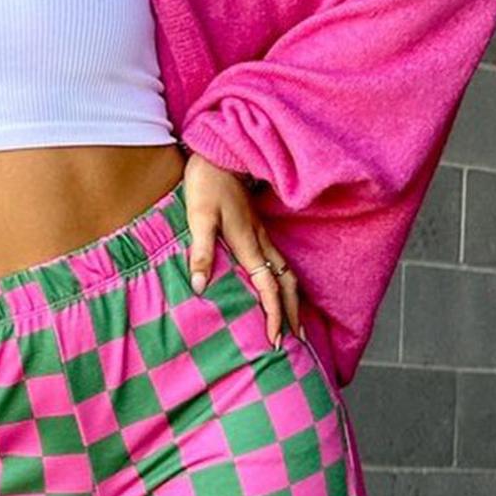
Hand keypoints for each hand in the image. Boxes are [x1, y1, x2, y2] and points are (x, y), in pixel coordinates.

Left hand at [181, 152, 302, 346]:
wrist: (218, 154)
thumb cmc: (207, 185)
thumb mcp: (199, 218)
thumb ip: (202, 252)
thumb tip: (200, 287)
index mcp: (249, 244)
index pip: (268, 288)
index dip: (274, 315)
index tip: (275, 340)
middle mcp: (261, 242)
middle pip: (286, 285)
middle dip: (293, 314)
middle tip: (296, 341)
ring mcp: (262, 236)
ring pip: (287, 273)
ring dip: (294, 300)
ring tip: (296, 323)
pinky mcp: (257, 230)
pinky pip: (279, 262)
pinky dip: (285, 283)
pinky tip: (281, 291)